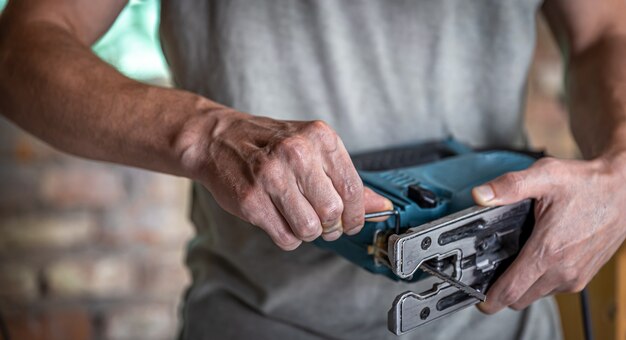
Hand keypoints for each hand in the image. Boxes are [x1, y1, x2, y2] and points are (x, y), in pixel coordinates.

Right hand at [184, 111, 391, 249]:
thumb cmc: (269, 145)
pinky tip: (279, 219)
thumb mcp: (312, 150)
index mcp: (319, 137)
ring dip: (307, 232)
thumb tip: (380, 208)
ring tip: (297, 218)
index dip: (356, 215)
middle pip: (332, 213)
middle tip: (321, 222)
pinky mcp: (251, 200)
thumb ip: (345, 180)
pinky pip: (286, 238)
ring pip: (310, 229)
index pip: (353, 189)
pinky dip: (287, 237)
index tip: (350, 222)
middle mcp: (296, 153)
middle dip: (331, 226)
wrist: (218, 139)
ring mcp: (271, 176)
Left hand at [471, 156, 625, 312]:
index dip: (489, 298)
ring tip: (516, 257)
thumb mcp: (544, 176)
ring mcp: (575, 276)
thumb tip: (480, 195)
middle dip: (502, 289)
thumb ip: (508, 187)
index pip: (511, 291)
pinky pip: (551, 288)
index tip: (476, 296)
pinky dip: (539, 279)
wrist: (622, 190)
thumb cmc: (586, 184)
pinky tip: (537, 255)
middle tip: (491, 267)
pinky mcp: (583, 277)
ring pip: (535, 294)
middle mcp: (563, 271)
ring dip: (522, 284)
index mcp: (548, 251)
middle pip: (519, 298)